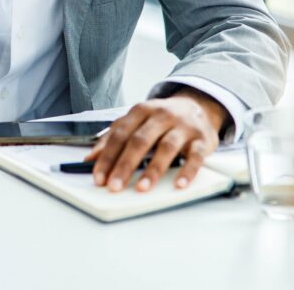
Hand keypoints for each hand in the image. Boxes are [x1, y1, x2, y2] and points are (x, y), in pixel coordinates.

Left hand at [86, 88, 227, 192]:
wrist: (197, 106)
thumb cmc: (161, 119)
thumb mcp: (136, 122)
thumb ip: (113, 138)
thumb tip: (90, 159)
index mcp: (141, 110)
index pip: (120, 134)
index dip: (107, 156)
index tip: (99, 178)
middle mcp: (161, 115)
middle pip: (140, 140)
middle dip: (125, 165)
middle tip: (115, 186)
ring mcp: (183, 127)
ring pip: (166, 147)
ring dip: (153, 169)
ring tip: (141, 188)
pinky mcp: (202, 140)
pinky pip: (195, 156)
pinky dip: (187, 172)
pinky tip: (178, 185)